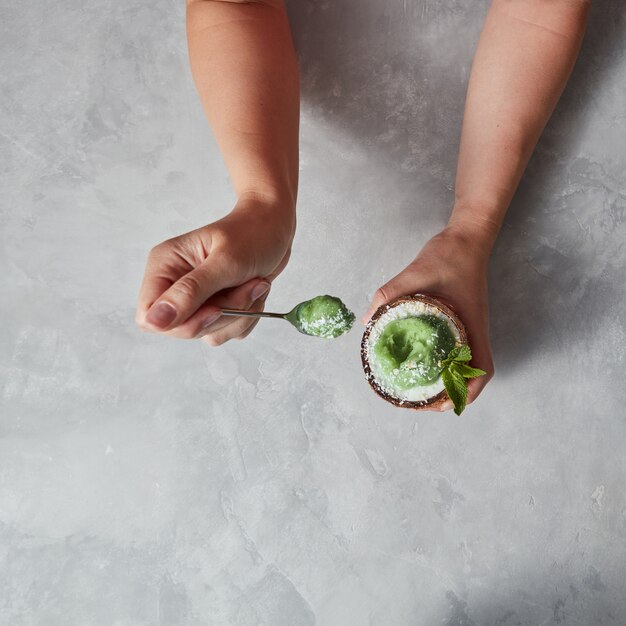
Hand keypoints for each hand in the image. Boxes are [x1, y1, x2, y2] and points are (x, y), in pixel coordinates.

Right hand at [136, 195, 294, 344]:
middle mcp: (175, 284)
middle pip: (182, 329)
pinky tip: (254, 291)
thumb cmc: (252, 234)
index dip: (180, 323)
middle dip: (221, 315)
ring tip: (255, 284)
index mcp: (165, 265)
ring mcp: (196, 299)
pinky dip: (247, 316)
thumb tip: (152, 321)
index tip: (215, 309)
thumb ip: (189, 292)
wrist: (276, 229)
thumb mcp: (224, 262)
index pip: (149, 316)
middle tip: (246, 287)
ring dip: (239, 315)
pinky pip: (226, 331)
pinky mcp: (215, 308)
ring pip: (208, 332)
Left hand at [362, 225, 493, 410]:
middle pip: (474, 375)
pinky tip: (424, 361)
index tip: (443, 403)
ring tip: (422, 390)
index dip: (466, 393)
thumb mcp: (415, 274)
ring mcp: (471, 326)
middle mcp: (475, 331)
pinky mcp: (463, 319)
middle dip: (452, 395)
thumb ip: (389, 295)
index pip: (482, 370)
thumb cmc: (448, 256)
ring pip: (467, 365)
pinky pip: (459, 349)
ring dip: (450, 382)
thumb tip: (366, 321)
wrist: (466, 237)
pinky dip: (446, 363)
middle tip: (423, 402)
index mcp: (472, 326)